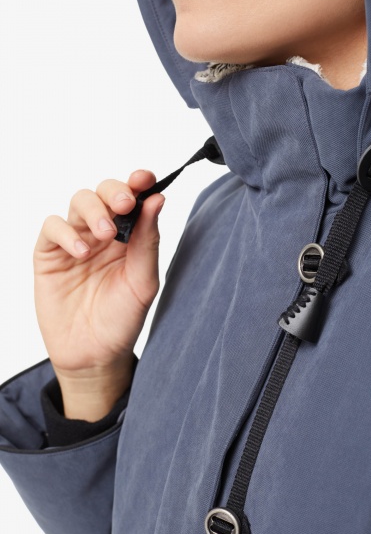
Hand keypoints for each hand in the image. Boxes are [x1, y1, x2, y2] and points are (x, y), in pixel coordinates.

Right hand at [34, 170, 164, 385]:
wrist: (94, 355)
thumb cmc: (122, 319)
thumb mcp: (142, 281)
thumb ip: (148, 241)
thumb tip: (158, 199)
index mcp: (130, 236)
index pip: (133, 198)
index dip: (137, 183)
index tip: (145, 178)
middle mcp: (102, 233)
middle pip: (104, 192)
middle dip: (114, 192)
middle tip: (125, 205)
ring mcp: (75, 241)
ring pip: (78, 202)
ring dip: (92, 209)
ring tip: (105, 233)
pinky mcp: (49, 255)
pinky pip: (52, 228)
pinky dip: (65, 232)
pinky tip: (81, 251)